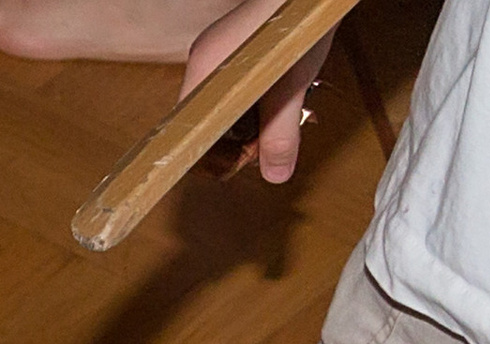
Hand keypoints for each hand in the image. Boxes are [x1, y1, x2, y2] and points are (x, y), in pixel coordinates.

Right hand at [180, 0, 333, 183]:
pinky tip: (280, 92)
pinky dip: (255, 98)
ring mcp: (218, 50)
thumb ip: (280, 135)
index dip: (211, 154)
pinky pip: (234, 86)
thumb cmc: (301, 21)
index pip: (188, 130)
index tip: (238, 160)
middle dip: (236, 137)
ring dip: (250, 118)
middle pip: (206, 119)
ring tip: (281, 112)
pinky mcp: (236, 44)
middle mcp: (204, 59)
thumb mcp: (293, 88)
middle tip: (269, 139)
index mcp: (204, 70)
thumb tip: (275, 175)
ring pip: (223, 104)